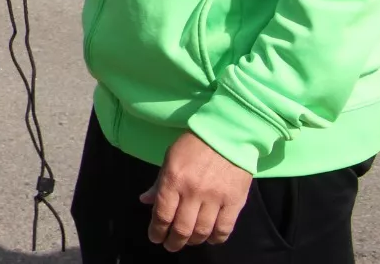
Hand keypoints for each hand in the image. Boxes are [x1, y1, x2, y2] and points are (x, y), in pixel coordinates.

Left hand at [140, 132, 251, 249]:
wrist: (227, 135)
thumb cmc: (194, 145)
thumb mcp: (170, 158)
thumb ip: (158, 182)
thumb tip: (145, 201)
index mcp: (173, 179)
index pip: (162, 214)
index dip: (157, 230)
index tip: (155, 237)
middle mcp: (193, 192)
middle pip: (182, 228)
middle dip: (173, 241)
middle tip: (170, 245)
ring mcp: (215, 198)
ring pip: (202, 231)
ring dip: (193, 241)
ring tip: (188, 241)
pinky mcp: (235, 202)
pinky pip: (224, 229)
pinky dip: (216, 239)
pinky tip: (210, 239)